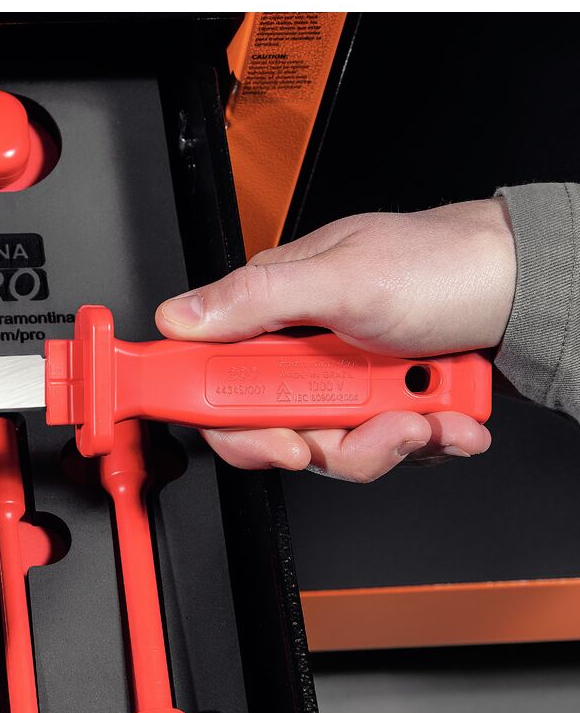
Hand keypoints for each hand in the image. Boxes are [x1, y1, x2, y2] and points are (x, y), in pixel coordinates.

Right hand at [155, 198, 515, 480]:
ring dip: (387, 442)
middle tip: (373, 425)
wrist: (533, 288)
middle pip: (274, 428)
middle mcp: (300, 347)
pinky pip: (379, 447)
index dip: (227, 417)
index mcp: (272, 307)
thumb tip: (178, 318)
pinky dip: (420, 440)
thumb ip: (256, 299)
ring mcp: (341, 378)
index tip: (272, 440)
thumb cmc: (447, 265)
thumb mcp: (345, 279)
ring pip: (331, 447)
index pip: (213, 374)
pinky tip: (445, 417)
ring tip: (427, 416)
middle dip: (331, 440)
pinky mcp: (379, 402)